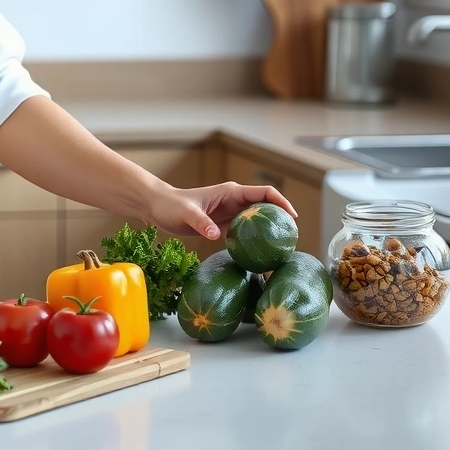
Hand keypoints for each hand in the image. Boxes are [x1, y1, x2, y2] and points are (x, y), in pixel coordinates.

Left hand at [145, 181, 298, 240]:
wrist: (157, 208)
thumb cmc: (171, 205)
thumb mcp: (186, 212)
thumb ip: (201, 222)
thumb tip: (216, 234)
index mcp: (230, 192)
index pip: (264, 192)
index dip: (281, 202)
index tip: (292, 218)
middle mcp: (234, 201)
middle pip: (266, 208)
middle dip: (281, 220)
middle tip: (292, 240)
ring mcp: (230, 213)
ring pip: (257, 221)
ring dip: (269, 232)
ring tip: (282, 251)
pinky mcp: (224, 225)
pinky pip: (245, 232)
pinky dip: (254, 241)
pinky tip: (260, 256)